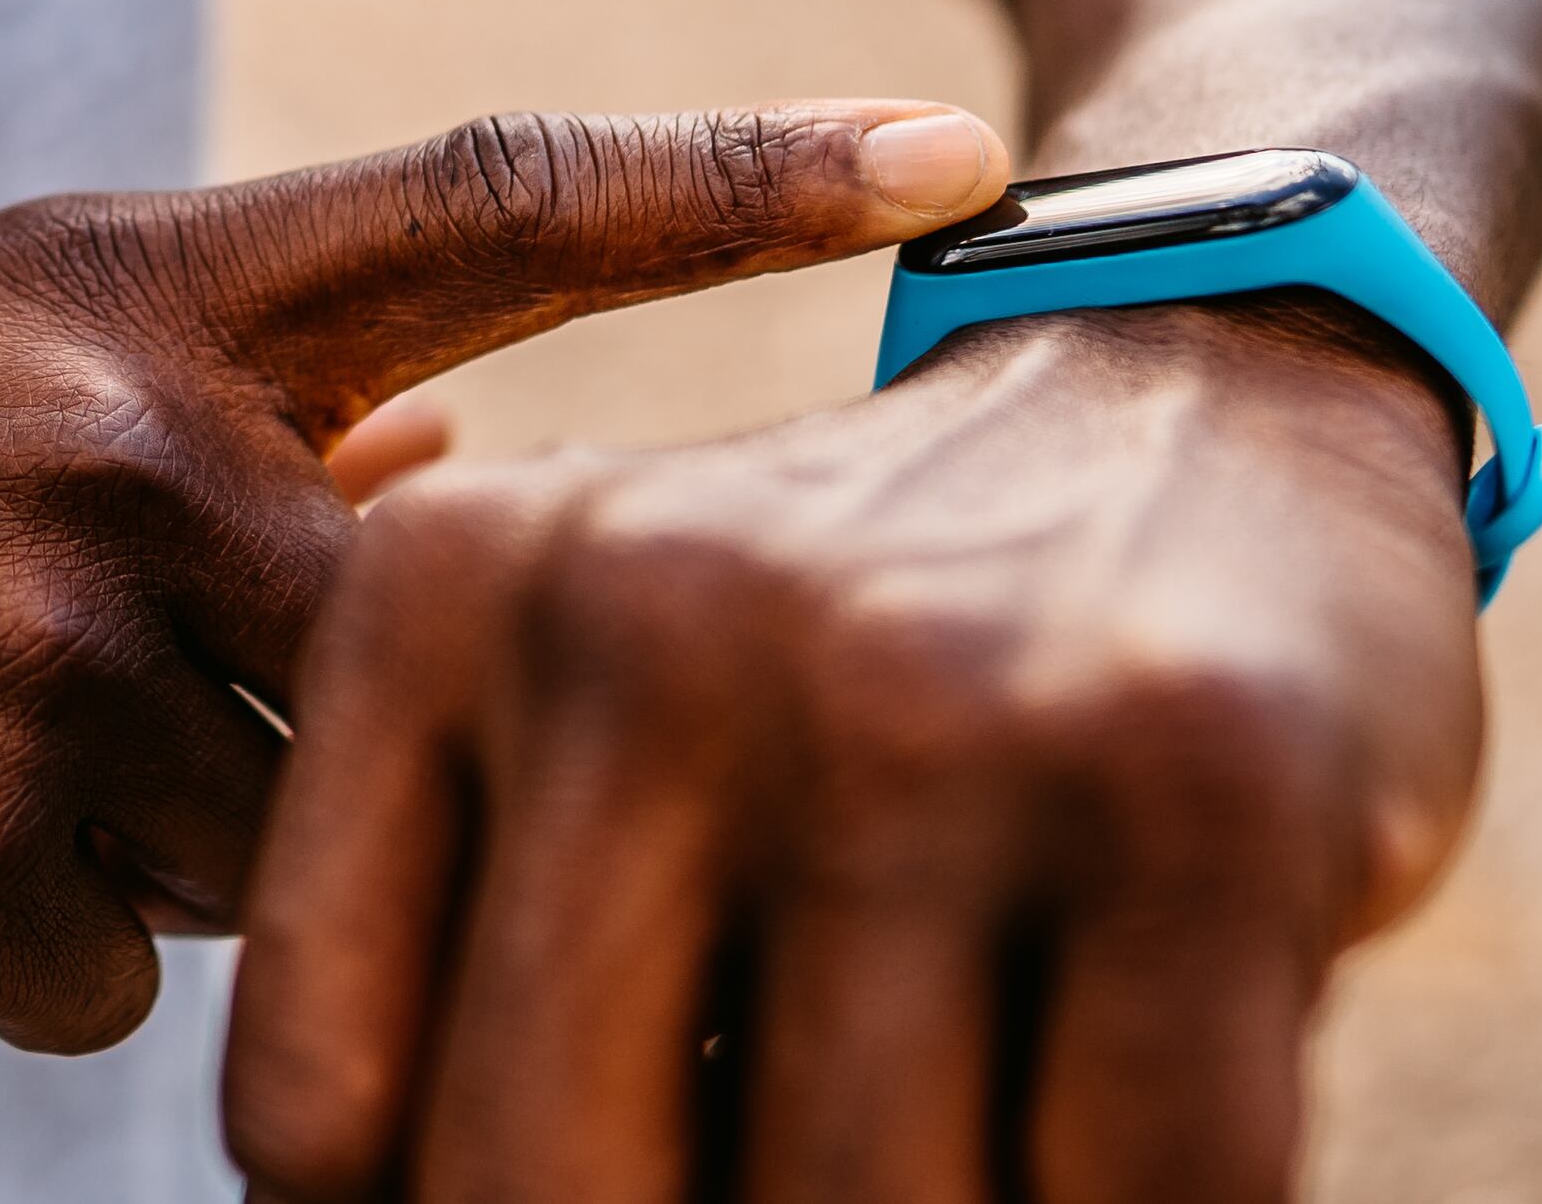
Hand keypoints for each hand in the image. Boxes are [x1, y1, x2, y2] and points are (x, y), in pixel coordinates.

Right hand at [0, 102, 1009, 1055]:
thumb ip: (226, 402)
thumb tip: (465, 458)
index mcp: (135, 275)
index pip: (499, 199)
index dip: (745, 173)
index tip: (978, 161)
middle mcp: (132, 424)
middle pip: (439, 637)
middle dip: (370, 723)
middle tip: (111, 690)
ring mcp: (60, 629)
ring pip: (275, 840)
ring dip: (132, 843)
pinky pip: (110, 976)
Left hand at [222, 298, 1488, 1202]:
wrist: (1218, 416)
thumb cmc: (852, 683)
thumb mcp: (588, 735)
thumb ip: (469, 967)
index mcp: (439, 595)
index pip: (322, 1108)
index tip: (567, 1192)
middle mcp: (651, 620)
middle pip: (544, 1187)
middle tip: (755, 1197)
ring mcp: (927, 696)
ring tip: (946, 1166)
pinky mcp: (1202, 774)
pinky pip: (1138, 1194)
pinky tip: (1114, 1159)